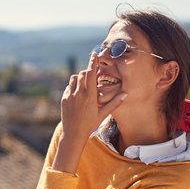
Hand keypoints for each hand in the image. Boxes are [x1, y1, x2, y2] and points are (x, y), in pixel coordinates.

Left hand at [57, 53, 125, 170]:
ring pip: (74, 78)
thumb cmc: (90, 125)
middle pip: (82, 73)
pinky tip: (78, 94)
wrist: (73, 134)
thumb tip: (126, 94)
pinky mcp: (64, 98)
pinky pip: (69, 86)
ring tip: (85, 86)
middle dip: (88, 72)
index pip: (91, 73)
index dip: (93, 62)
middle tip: (92, 77)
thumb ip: (114, 103)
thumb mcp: (103, 114)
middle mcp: (78, 93)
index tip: (94, 54)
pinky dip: (74, 86)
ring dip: (80, 78)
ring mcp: (69, 95)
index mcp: (89, 96)